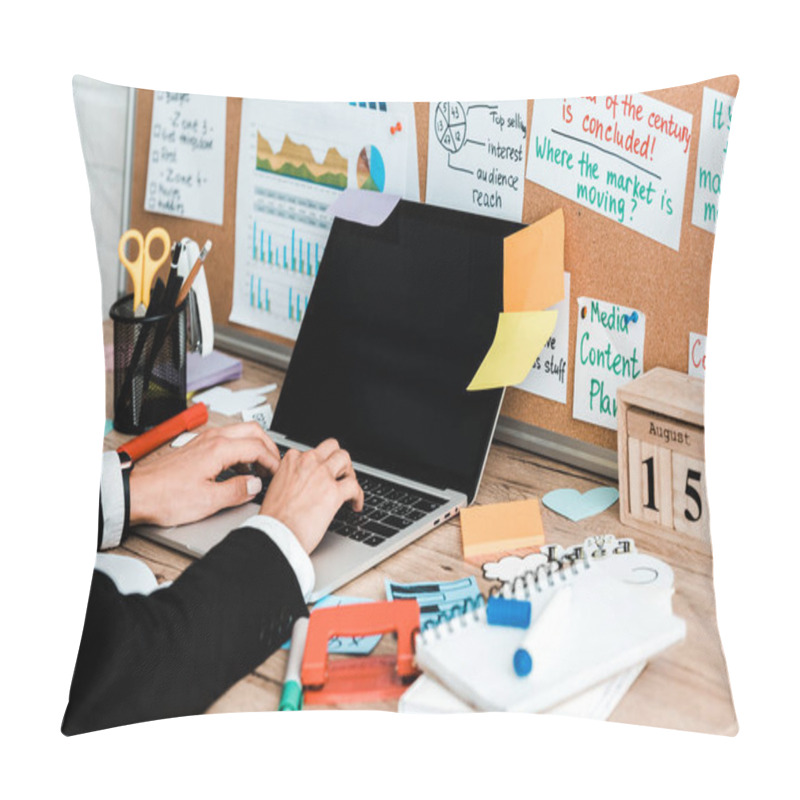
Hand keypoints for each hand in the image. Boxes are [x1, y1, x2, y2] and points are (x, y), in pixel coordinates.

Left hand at [129, 423, 281, 526]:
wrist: (138, 493)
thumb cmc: (165, 496)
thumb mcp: (208, 501)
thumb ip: (237, 491)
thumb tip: (254, 485)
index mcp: (218, 449)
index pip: (257, 447)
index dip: (272, 460)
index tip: (277, 473)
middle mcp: (212, 439)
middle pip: (252, 430)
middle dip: (268, 446)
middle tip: (274, 464)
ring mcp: (204, 441)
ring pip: (240, 433)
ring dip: (254, 447)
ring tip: (259, 469)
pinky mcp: (197, 447)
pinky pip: (227, 440)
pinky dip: (240, 450)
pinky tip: (238, 469)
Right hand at [259, 438, 363, 553]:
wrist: (275, 535)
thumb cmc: (274, 519)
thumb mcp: (277, 488)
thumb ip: (292, 479)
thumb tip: (305, 485)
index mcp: (291, 461)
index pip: (312, 452)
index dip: (320, 464)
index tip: (322, 474)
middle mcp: (307, 462)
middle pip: (332, 447)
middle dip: (338, 460)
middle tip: (340, 474)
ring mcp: (322, 475)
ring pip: (345, 458)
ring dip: (349, 472)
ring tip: (349, 486)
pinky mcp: (334, 492)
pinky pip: (354, 485)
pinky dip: (359, 495)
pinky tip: (356, 505)